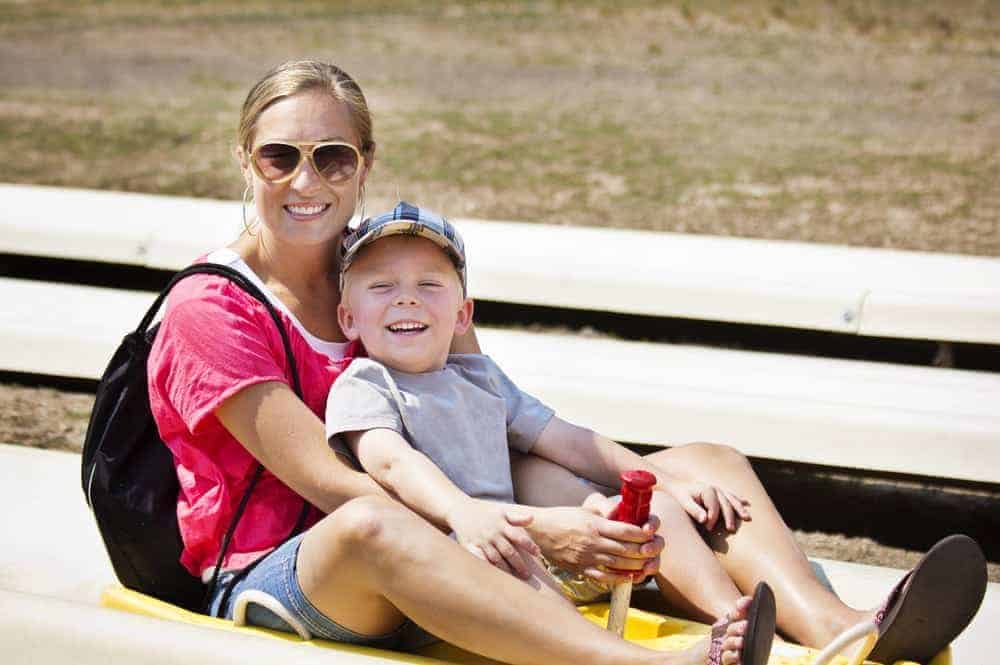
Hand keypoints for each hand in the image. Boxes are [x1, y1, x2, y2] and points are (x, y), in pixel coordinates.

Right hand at [447, 499, 539, 578]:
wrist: (461, 510)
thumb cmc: (486, 513)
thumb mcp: (502, 512)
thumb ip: (518, 517)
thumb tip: (533, 518)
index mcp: (502, 525)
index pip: (519, 537)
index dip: (529, 545)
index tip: (538, 553)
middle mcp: (493, 534)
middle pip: (508, 551)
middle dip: (519, 563)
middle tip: (527, 575)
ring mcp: (482, 541)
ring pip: (495, 558)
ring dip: (505, 569)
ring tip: (513, 579)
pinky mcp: (471, 547)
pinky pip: (479, 559)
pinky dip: (486, 567)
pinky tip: (492, 576)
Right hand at [527, 498, 662, 585]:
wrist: (539, 532)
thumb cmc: (563, 517)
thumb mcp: (585, 510)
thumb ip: (604, 511)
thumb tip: (621, 511)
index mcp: (596, 525)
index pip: (626, 530)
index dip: (642, 533)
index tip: (651, 533)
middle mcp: (594, 542)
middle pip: (627, 549)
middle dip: (644, 551)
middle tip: (654, 550)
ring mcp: (587, 557)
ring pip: (619, 565)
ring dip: (636, 566)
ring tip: (647, 564)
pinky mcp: (581, 568)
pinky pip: (604, 577)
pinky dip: (619, 579)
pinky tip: (630, 577)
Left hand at [661, 475, 750, 532]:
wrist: (675, 486)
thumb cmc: (679, 495)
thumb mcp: (684, 502)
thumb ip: (694, 510)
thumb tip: (705, 519)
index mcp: (707, 489)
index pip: (714, 505)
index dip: (713, 517)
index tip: (708, 528)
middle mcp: (715, 488)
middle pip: (726, 503)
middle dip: (729, 516)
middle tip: (731, 529)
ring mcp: (718, 489)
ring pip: (732, 499)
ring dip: (739, 508)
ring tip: (747, 518)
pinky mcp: (718, 492)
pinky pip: (731, 496)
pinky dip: (738, 499)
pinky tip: (747, 503)